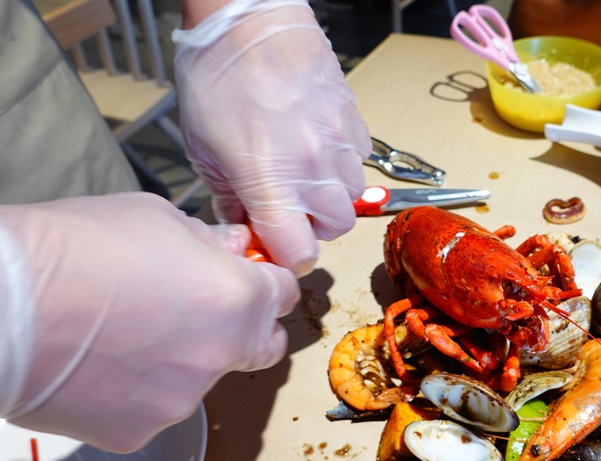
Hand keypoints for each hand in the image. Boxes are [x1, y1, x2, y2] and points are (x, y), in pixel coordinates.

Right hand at [0, 193, 298, 451]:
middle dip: (247, 328)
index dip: (267, 281)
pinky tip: (104, 364)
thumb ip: (208, 240)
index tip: (250, 279)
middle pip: (264, 347)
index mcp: (237, 298)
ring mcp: (183, 398)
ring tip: (130, 333)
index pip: (283, 295)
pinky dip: (140, 390)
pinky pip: (155, 408)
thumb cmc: (75, 248)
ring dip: (185, 358)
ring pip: (203, 378)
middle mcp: (222, 354)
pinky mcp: (141, 431)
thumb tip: (230, 249)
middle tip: (208, 311)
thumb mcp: (155, 217)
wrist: (4, 304)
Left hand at [173, 0, 370, 275]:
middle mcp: (314, 169)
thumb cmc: (217, 77)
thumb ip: (227, 196)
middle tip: (287, 208)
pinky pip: (359, 159)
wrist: (250, 19)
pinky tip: (315, 143)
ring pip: (353, 196)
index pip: (299, 253)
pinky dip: (341, 162)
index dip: (286, 258)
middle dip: (312, 227)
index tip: (272, 245)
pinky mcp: (354, 121)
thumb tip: (242, 222)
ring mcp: (340, 144)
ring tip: (302, 173)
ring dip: (329, 196)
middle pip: (334, 230)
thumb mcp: (201, 147)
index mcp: (271, 183)